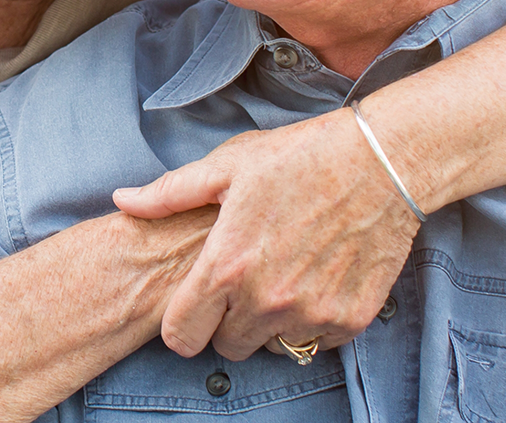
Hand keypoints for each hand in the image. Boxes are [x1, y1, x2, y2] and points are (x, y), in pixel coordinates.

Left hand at [112, 108, 424, 360]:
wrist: (382, 161)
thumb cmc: (301, 156)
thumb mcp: (228, 166)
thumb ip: (170, 194)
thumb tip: (123, 201)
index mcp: (226, 266)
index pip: (181, 336)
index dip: (184, 322)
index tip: (197, 304)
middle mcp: (265, 300)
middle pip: (226, 347)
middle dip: (229, 321)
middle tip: (246, 280)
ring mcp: (310, 314)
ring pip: (272, 347)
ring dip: (271, 323)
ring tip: (283, 275)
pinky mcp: (349, 318)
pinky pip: (316, 342)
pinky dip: (313, 321)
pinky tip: (316, 280)